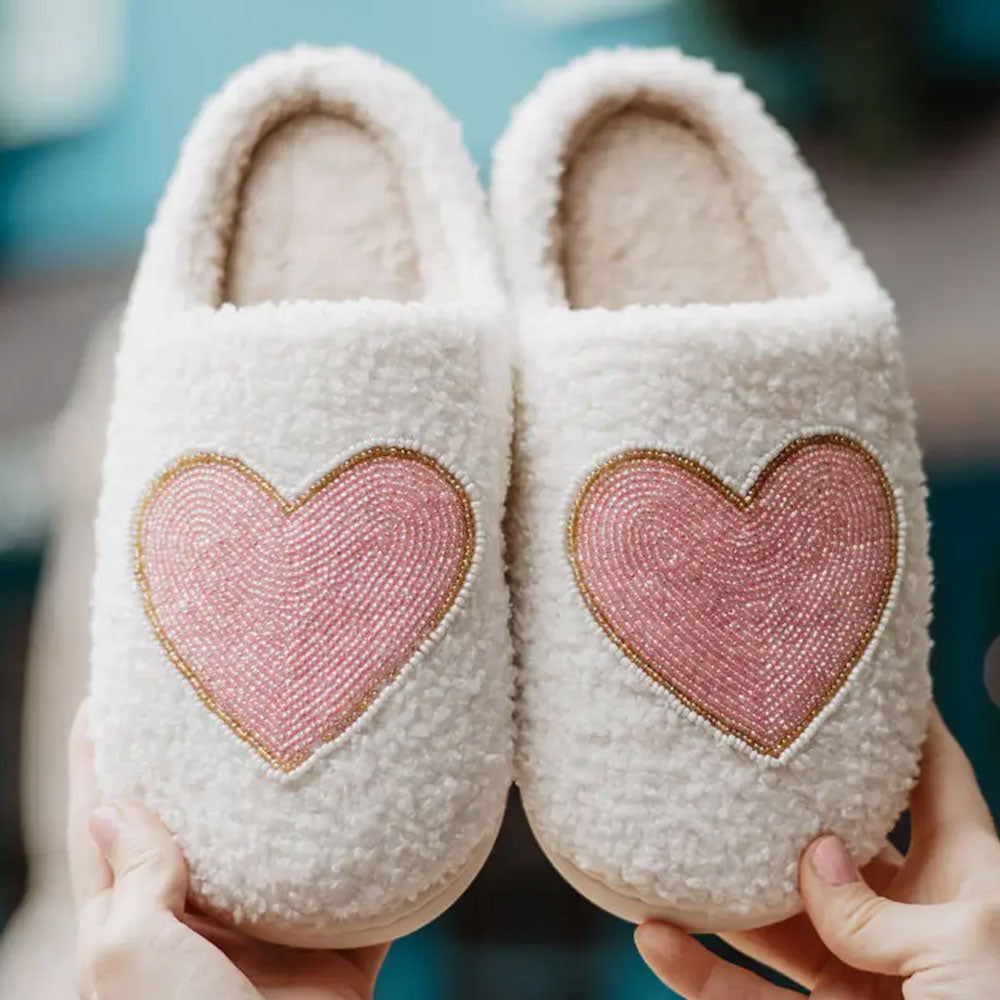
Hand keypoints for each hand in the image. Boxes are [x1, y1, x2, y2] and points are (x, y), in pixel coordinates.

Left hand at [68, 702, 387, 999]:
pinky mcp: (333, 948)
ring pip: (275, 844)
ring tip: (292, 721)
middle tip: (211, 690)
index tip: (109, 695)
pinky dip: (368, 845)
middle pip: (194, 821)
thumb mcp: (130, 957)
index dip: (102, 759)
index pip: (106, 825)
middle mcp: (199, 921)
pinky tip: (377, 793)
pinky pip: (356, 887)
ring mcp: (267, 933)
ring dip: (284, 794)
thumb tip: (114, 805)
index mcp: (134, 926)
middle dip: (198, 760)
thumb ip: (129, 880)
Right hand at [635, 705, 999, 997]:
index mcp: (966, 882)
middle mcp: (907, 916)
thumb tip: (813, 861)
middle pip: (835, 838)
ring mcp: (859, 969)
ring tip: (669, 842)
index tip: (859, 673)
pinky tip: (656, 936)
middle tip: (732, 752)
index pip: (935, 780)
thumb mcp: (966, 958)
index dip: (906, 725)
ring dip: (720, 888)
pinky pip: (745, 992)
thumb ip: (881, 909)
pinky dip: (697, 968)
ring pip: (776, 913)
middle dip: (785, 801)